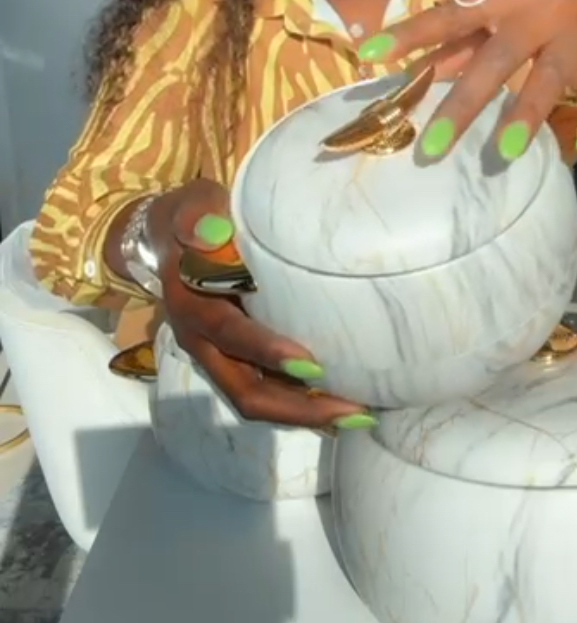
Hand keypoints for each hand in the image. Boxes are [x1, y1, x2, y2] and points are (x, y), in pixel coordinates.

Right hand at [150, 181, 367, 428]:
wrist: (170, 239)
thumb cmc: (193, 220)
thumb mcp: (193, 206)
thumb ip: (199, 216)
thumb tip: (212, 231)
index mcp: (191, 306)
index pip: (229, 334)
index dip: (265, 350)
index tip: (310, 363)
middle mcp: (202, 343)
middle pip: (246, 391)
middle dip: (298, 407)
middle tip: (353, 411)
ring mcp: (220, 358)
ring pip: (258, 399)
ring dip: (306, 414)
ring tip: (359, 415)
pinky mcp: (237, 360)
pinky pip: (267, 390)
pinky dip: (302, 403)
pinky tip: (342, 404)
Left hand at [358, 0, 576, 157]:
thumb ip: (458, 38)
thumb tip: (405, 70)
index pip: (450, 15)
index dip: (411, 34)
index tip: (369, 56)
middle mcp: (540, 12)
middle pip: (499, 58)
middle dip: (465, 103)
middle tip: (431, 147)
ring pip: (554, 74)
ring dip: (528, 111)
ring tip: (503, 151)